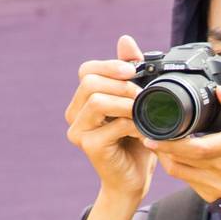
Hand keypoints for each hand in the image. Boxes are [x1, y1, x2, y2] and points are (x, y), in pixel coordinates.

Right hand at [65, 34, 154, 203]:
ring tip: (143, 110)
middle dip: (120, 83)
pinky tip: (145, 130)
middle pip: (89, 81)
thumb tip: (125, 40)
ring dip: (125, 102)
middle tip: (143, 94)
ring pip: (96, 100)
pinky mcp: (89, 146)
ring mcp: (78, 130)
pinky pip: (111, 125)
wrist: (134, 179)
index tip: (134, 70)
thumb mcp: (136, 102)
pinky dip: (133, 123)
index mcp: (83, 100)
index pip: (87, 70)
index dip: (109, 66)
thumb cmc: (136, 141)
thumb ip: (130, 73)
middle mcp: (75, 114)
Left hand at [142, 84, 220, 202]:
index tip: (155, 134)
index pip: (200, 147)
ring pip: (181, 171)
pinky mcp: (214, 196)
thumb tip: (220, 91)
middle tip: (149, 134)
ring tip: (158, 143)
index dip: (173, 142)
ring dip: (166, 157)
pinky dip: (176, 168)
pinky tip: (173, 156)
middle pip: (185, 159)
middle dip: (163, 147)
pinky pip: (186, 181)